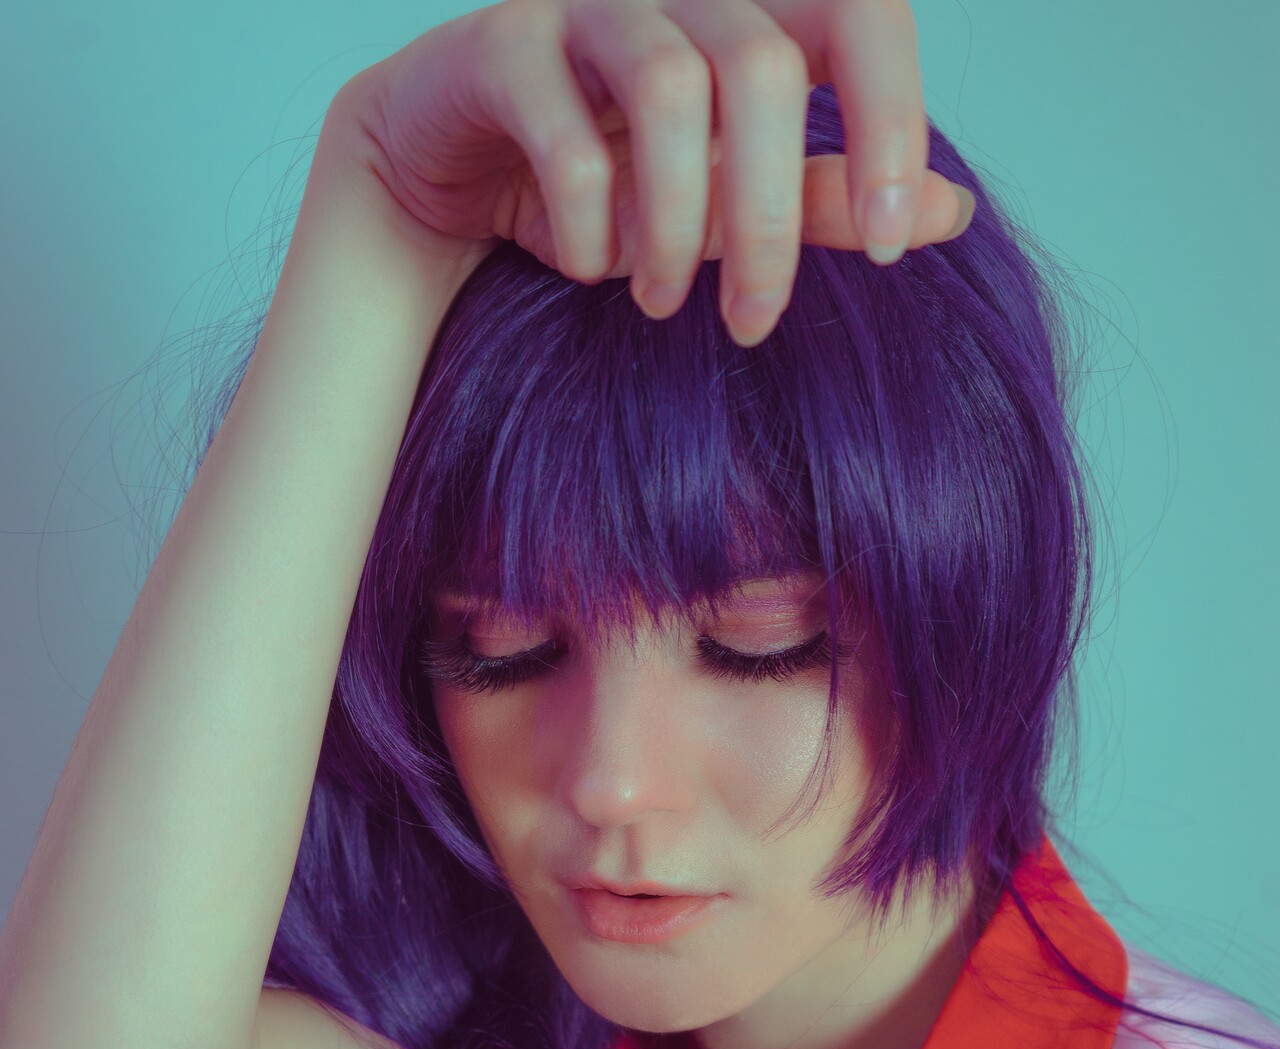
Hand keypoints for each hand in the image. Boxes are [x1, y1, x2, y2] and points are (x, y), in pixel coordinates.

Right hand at [335, 0, 973, 347]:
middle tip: (750, 323)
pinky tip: (592, 270)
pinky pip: (562, 127)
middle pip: (765, 64)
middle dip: (769, 215)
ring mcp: (586, 2)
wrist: (444, 181)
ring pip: (670, 85)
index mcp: (749, 13)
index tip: (892, 247)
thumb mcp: (722, 206)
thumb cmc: (598, 185)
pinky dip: (589, 219)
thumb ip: (824, 201)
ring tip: (660, 299)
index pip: (861, 17)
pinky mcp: (501, 40)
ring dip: (675, 220)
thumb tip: (948, 212)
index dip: (892, 120)